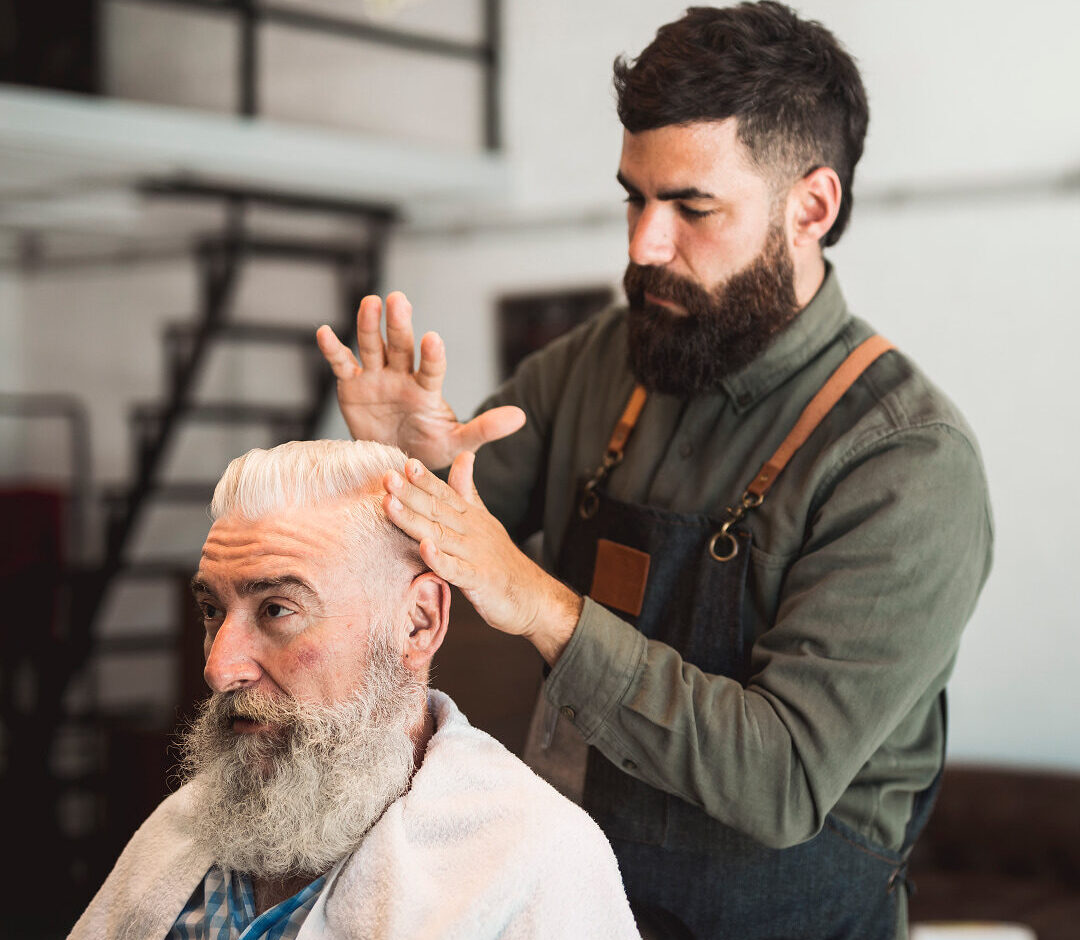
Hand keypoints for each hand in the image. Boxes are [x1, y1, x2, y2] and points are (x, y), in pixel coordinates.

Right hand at [316, 292, 524, 468]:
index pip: (432, 368)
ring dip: (369, 325)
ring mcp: (376, 377)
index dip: (432, 355)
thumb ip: (484, 429)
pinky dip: (333, 349)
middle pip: (401, 346)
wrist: (393, 461)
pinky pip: (342, 364)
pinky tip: (324, 332)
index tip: (434, 339)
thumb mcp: (457, 443)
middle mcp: (402, 375)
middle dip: (399, 325)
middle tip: (398, 301)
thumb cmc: (428, 449)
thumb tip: (521, 417)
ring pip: (372, 346)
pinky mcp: (352, 384)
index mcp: (427, 389)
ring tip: (371, 302)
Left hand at [383, 453, 582, 665]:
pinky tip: (424, 548)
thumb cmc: (500, 559)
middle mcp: (472, 531)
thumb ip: (468, 490)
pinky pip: (456, 570)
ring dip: (413, 520)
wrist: (533, 596)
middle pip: (437, 510)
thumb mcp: (484, 519)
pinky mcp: (479, 580)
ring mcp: (475, 555)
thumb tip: (464, 455)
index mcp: (471, 517)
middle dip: (410, 493)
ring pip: (439, 535)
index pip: (444, 493)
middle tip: (387, 477)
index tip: (404, 462)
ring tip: (390, 505)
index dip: (424, 479)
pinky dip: (440, 560)